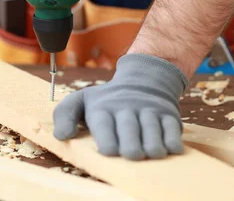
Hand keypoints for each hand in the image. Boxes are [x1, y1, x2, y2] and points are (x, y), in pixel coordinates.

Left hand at [53, 54, 187, 159]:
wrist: (144, 79)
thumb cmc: (107, 100)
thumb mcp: (82, 100)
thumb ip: (65, 115)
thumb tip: (61, 136)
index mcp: (103, 107)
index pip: (104, 122)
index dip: (108, 137)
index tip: (110, 151)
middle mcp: (127, 107)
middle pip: (129, 126)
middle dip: (131, 142)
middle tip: (132, 155)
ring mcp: (149, 110)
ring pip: (152, 127)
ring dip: (153, 143)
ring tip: (152, 154)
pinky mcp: (168, 114)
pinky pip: (172, 127)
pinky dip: (172, 139)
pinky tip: (170, 149)